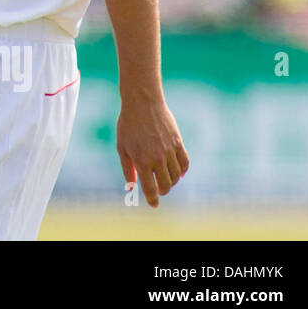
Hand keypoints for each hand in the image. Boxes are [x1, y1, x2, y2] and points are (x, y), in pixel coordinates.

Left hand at [117, 93, 188, 207]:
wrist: (143, 103)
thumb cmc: (128, 125)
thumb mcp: (122, 147)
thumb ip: (127, 168)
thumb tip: (131, 187)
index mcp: (141, 160)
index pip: (150, 188)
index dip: (152, 199)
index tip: (154, 204)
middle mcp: (157, 158)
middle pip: (165, 185)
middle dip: (162, 191)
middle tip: (158, 190)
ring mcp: (169, 151)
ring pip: (176, 176)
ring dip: (172, 181)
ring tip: (165, 180)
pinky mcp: (178, 143)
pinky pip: (185, 163)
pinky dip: (182, 171)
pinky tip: (177, 171)